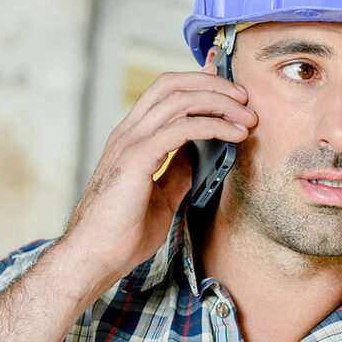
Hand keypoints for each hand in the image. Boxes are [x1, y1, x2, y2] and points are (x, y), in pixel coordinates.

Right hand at [59, 70, 256, 288]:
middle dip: (213, 84)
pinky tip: (233, 134)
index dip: (199, 83)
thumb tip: (202, 153)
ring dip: (219, 102)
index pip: (165, 92)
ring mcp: (129, 143)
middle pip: (172, 84)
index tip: (230, 89)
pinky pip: (181, 129)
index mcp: (131, 138)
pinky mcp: (135, 159)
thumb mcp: (162, 196)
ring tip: (246, 116)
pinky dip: (213, 126)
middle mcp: (128, 133)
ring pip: (179, 100)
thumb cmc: (121, 233)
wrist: (94, 258)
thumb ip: (178, 171)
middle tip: (245, 97)